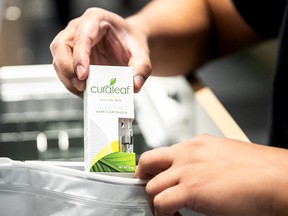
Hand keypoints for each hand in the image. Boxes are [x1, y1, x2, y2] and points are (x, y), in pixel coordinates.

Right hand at [50, 8, 150, 96]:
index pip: (81, 36)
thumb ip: (142, 68)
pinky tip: (84, 91)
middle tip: (81, 86)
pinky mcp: (71, 57)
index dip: (79, 56)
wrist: (129, 44)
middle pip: (61, 46)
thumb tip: (134, 85)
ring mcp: (72, 42)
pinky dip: (71, 83)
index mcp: (96, 19)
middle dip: (67, 69)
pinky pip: (64, 70)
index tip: (83, 75)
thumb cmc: (131, 43)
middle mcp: (79, 28)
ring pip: (58, 59)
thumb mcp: (141, 54)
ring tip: (83, 92)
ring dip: (67, 78)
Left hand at [135, 134, 287, 215]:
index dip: (154, 168)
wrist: (275, 178)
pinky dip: (163, 213)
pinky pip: (162, 203)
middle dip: (143, 177)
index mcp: (197, 145)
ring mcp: (187, 170)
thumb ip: (204, 162)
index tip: (152, 177)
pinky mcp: (191, 189)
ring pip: (151, 185)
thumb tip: (195, 175)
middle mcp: (188, 153)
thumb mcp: (225, 156)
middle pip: (148, 161)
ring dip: (155, 200)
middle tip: (147, 191)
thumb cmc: (258, 170)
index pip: (163, 153)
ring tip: (165, 210)